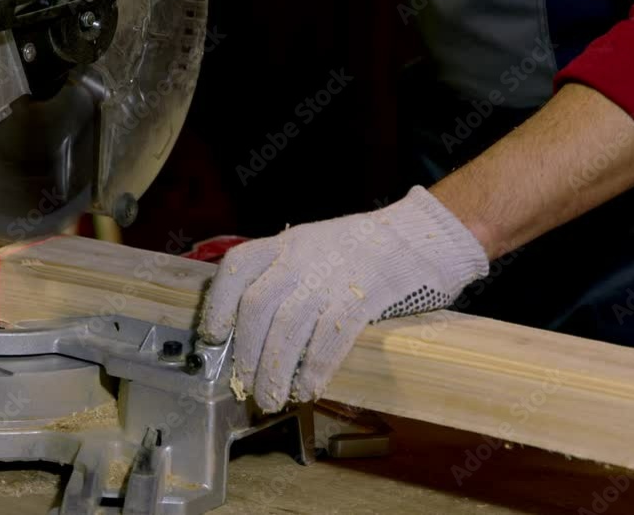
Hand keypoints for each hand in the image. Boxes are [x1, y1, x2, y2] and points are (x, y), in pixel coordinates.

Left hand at [199, 186, 488, 411]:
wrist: (421, 236)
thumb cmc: (363, 249)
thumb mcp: (313, 247)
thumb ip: (283, 275)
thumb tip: (251, 329)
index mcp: (286, 243)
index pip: (237, 268)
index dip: (219, 305)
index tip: (212, 337)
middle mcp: (302, 256)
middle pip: (258, 307)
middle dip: (246, 353)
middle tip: (245, 385)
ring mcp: (332, 276)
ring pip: (288, 328)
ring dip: (275, 370)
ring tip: (271, 399)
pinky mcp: (364, 296)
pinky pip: (329, 339)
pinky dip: (314, 369)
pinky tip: (308, 390)